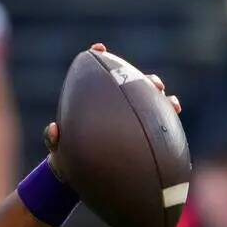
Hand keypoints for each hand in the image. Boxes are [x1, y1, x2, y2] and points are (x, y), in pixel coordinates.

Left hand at [43, 43, 181, 177]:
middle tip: (140, 77)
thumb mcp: (58, 151)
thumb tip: (54, 129)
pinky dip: (168, 111)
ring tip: (160, 90)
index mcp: (93, 102)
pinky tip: (174, 108)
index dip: (99, 57)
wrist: (83, 177)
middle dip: (137, 76)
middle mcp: (114, 105)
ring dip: (156, 89)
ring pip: (148, 97)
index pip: (97, 75)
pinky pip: (159, 120)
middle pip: (129, 82)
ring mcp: (131, 116)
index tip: (99, 49)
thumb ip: (52, 140)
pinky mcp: (144, 131)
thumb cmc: (68, 159)